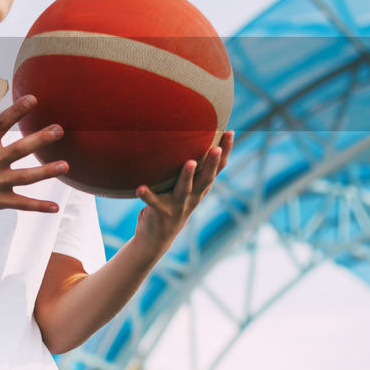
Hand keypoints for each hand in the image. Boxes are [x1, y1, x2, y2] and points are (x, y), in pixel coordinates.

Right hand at [0, 86, 69, 223]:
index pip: (1, 123)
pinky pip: (21, 204)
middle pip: (19, 149)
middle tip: (59, 130)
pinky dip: (38, 206)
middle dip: (39, 139)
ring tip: (65, 165)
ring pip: (25, 177)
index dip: (17, 111)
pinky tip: (55, 207)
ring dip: (46, 172)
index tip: (33, 99)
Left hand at [134, 131, 234, 252]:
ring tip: (190, 163)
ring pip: (184, 189)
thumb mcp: (184, 187)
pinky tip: (140, 188)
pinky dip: (147, 195)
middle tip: (217, 148)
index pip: (216, 169)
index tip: (229, 132)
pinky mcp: (161, 212)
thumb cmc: (171, 203)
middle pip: (205, 178)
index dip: (225, 152)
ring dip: (187, 176)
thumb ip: (188, 169)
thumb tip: (186, 136)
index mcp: (200, 188)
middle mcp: (193, 196)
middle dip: (212, 163)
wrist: (157, 237)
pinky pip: (154, 202)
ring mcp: (178, 205)